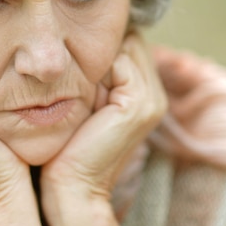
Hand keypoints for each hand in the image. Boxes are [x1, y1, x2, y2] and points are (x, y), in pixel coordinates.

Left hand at [41, 32, 167, 202]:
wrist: (73, 187)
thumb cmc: (70, 146)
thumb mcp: (88, 102)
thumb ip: (98, 75)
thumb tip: (86, 38)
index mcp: (147, 94)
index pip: (130, 43)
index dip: (102, 47)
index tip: (76, 63)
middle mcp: (156, 95)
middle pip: (130, 41)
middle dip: (101, 48)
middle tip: (75, 74)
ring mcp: (151, 100)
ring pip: (125, 46)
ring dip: (96, 57)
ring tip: (76, 86)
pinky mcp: (138, 105)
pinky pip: (118, 61)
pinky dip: (94, 68)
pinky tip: (78, 91)